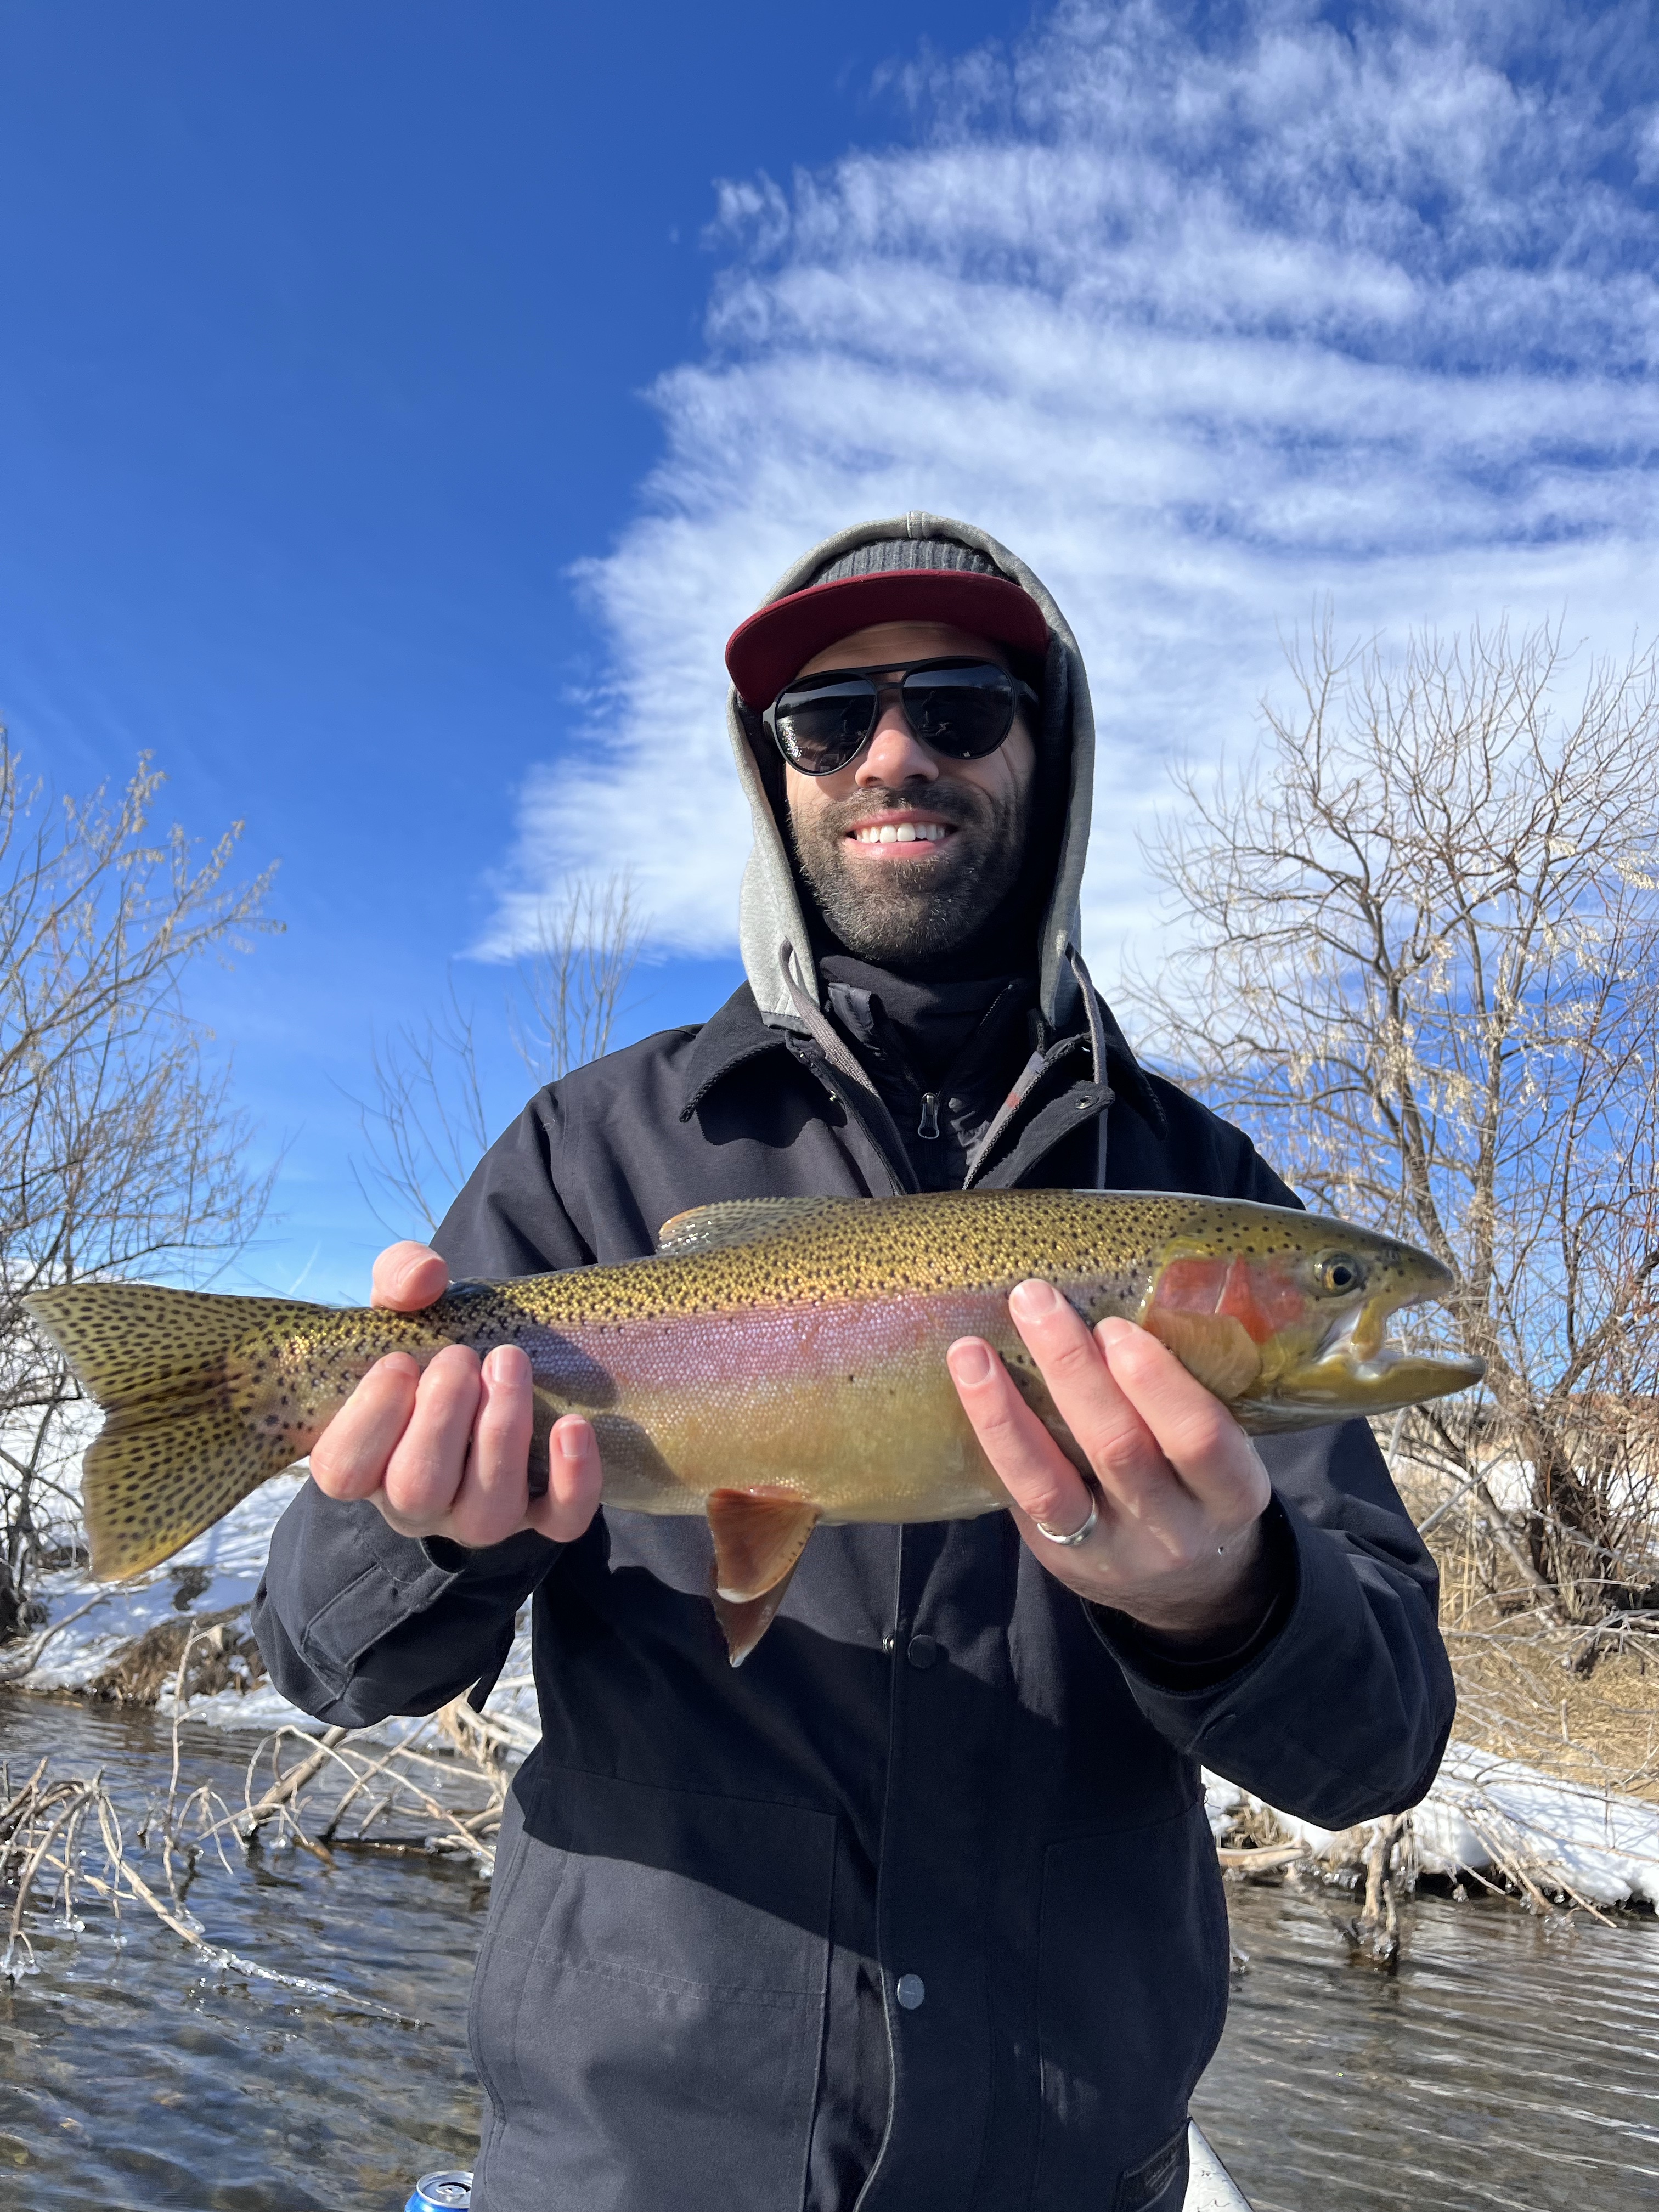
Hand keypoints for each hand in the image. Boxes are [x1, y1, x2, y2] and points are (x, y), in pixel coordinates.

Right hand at [308, 1240, 602, 1548]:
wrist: (485, 1372)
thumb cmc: (429, 1349)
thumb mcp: (403, 1307)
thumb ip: (398, 1279)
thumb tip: (423, 1279)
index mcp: (363, 1462)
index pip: (344, 1472)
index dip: (371, 1418)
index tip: (400, 1361)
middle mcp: (414, 1503)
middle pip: (417, 1490)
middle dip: (442, 1416)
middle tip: (462, 1356)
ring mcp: (476, 1516)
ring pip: (485, 1512)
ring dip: (500, 1434)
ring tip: (510, 1363)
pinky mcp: (539, 1517)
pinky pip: (559, 1523)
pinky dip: (573, 1482)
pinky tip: (573, 1426)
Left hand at [947, 1279, 1273, 1637]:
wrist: (1190, 1586)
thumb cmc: (1201, 1482)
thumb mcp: (1223, 1450)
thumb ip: (1186, 1396)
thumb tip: (1121, 1292)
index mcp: (1232, 1490)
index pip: (1203, 1441)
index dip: (1158, 1385)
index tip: (1117, 1326)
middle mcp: (1175, 1526)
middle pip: (1121, 1451)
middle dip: (1073, 1371)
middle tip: (1036, 1302)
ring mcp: (1112, 1548)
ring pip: (1053, 1483)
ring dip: (1007, 1410)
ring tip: (972, 1349)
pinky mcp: (1062, 1558)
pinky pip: (1022, 1498)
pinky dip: (994, 1440)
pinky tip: (970, 1389)